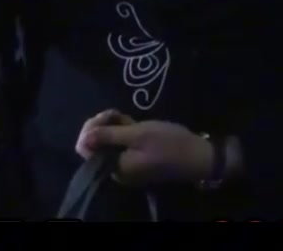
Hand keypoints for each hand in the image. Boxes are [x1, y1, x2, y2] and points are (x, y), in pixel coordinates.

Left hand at [75, 109, 213, 186]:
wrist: (199, 157)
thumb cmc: (169, 143)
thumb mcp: (138, 134)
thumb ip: (108, 136)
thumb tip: (83, 138)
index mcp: (115, 168)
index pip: (86, 148)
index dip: (92, 128)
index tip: (109, 114)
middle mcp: (117, 171)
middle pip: (96, 145)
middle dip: (102, 125)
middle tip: (117, 112)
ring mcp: (127, 166)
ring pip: (108, 143)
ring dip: (113, 126)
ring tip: (127, 116)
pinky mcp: (136, 161)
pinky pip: (120, 146)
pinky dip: (123, 132)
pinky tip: (131, 122)